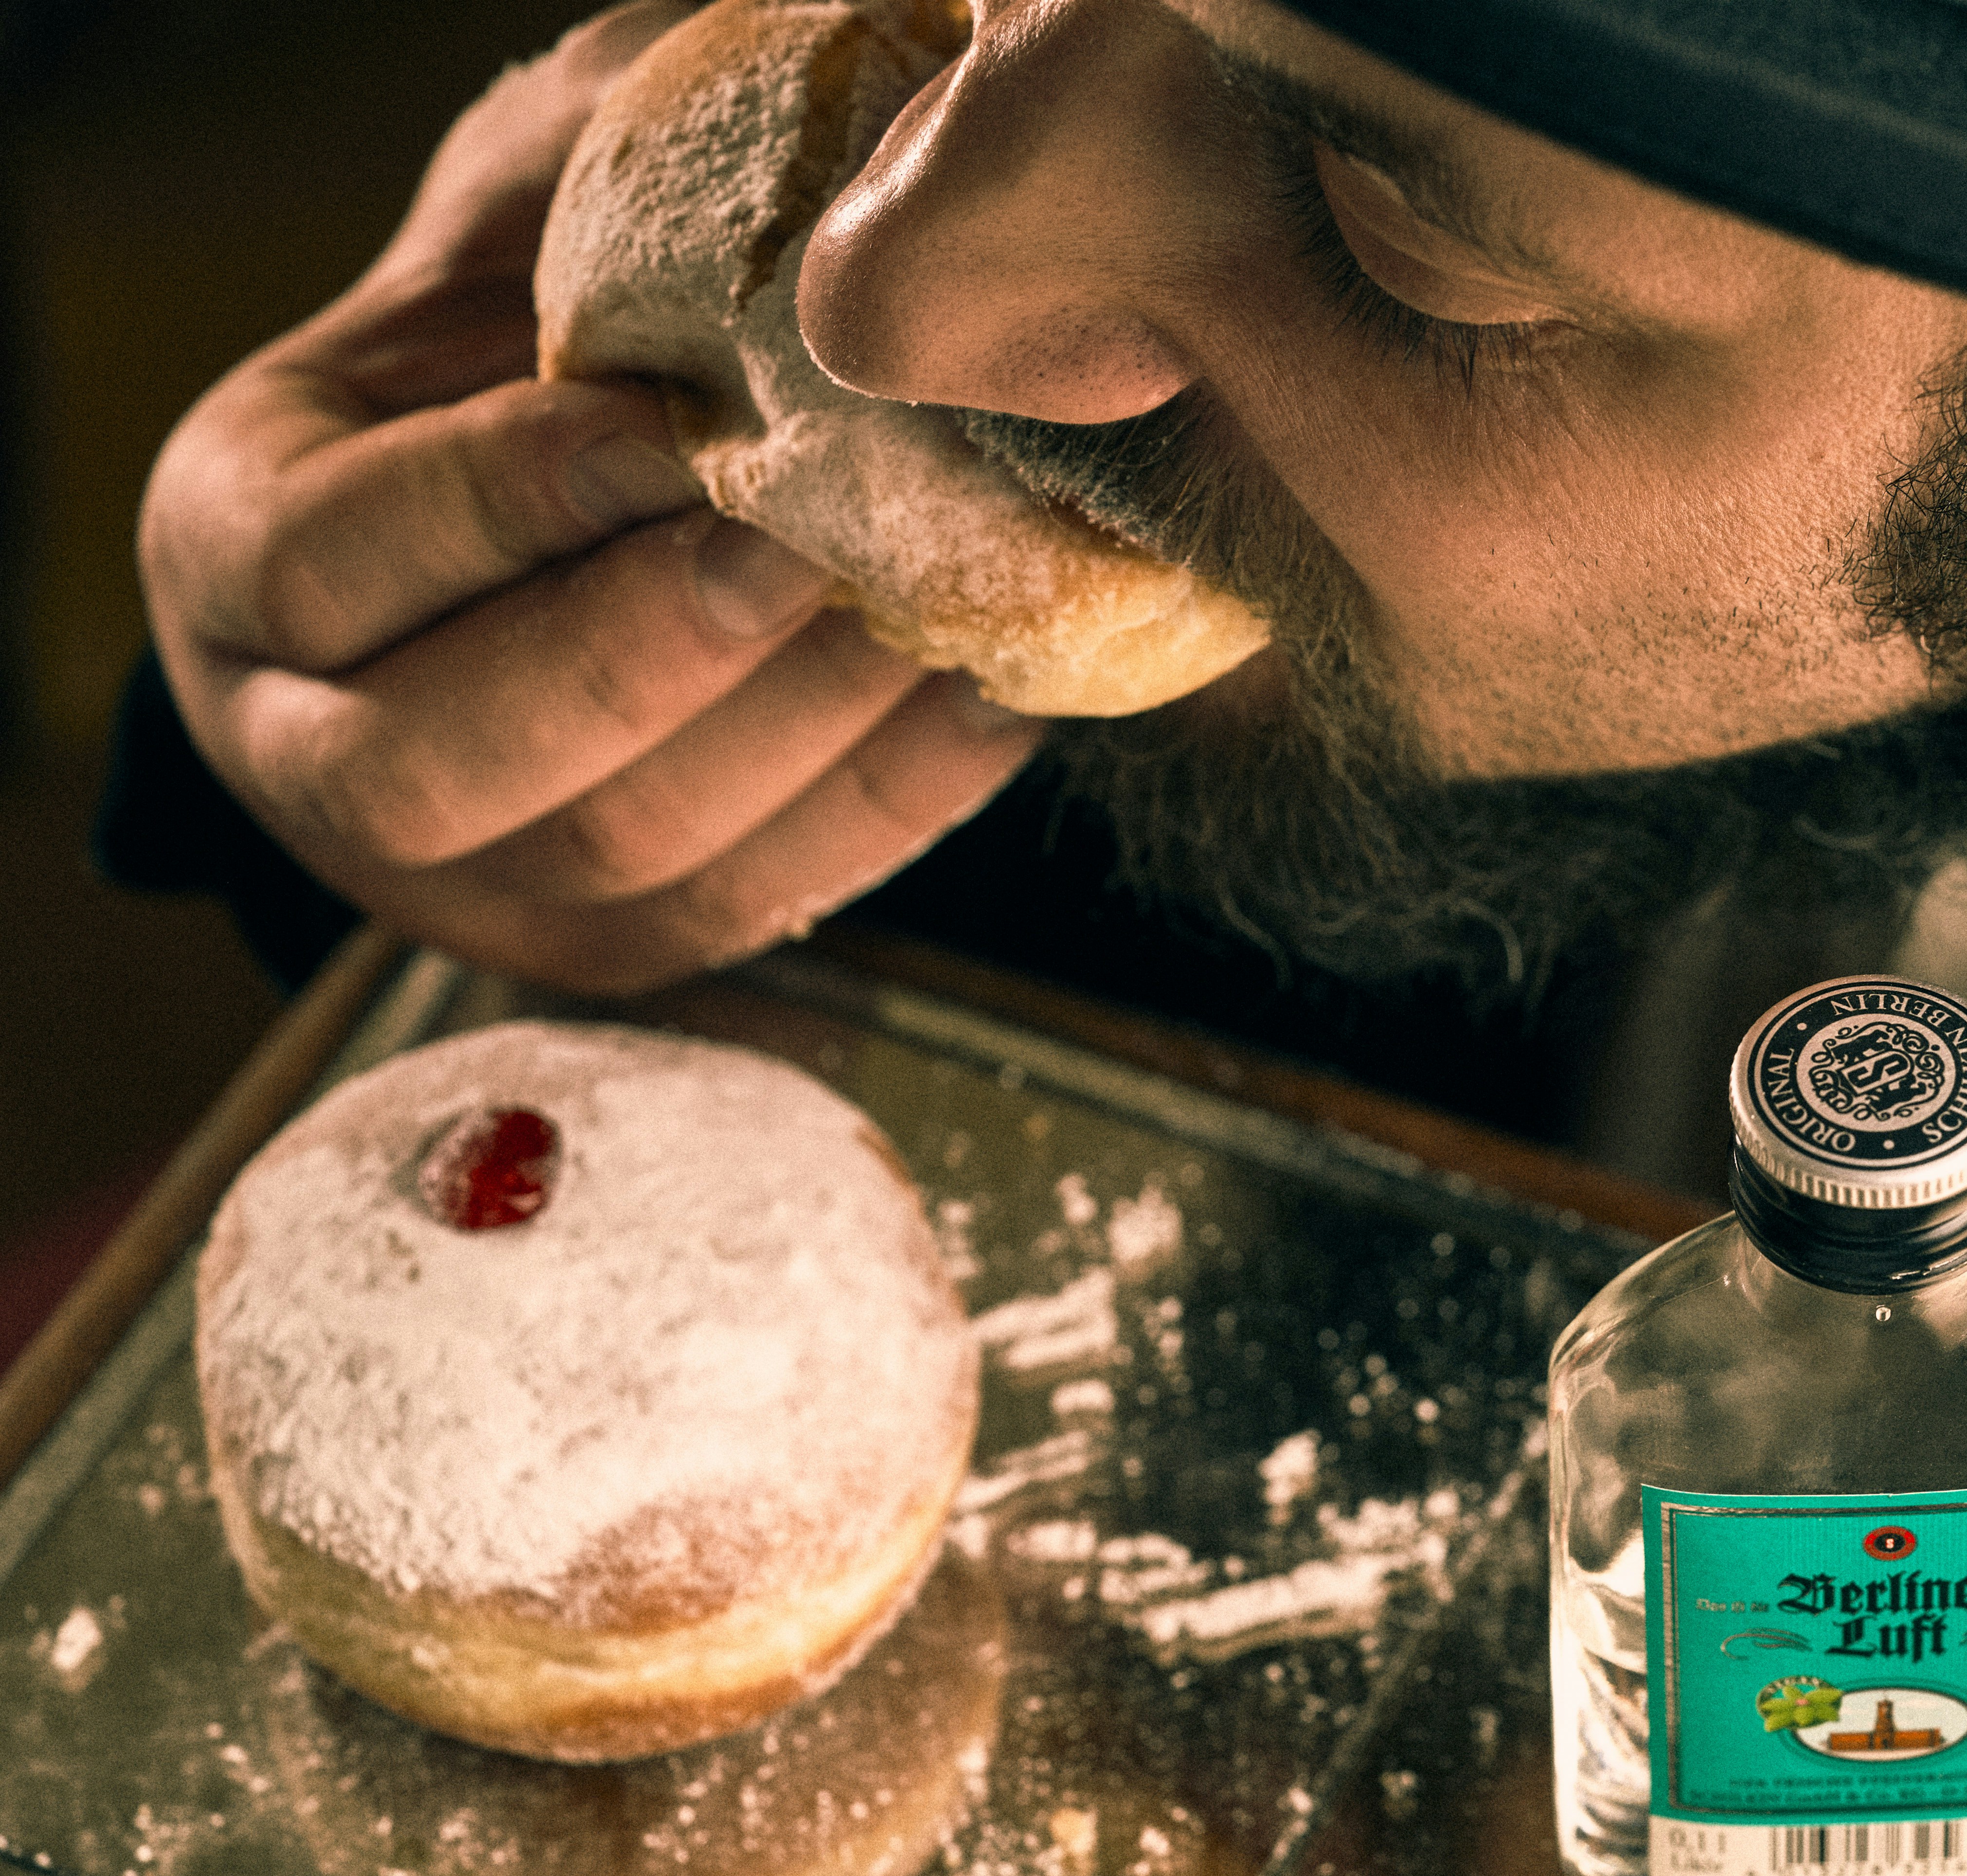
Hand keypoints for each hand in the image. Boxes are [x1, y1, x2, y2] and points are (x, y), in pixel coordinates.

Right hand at [138, 0, 1044, 993]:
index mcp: (243, 558)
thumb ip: (584, 206)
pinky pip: (757, 902)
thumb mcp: (519, 241)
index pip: (342, 554)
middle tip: (804, 545)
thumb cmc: (538, 354)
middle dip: (642, 650)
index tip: (675, 422)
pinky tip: (988, 689)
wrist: (576, 530)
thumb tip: (763, 102)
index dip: (514, 497)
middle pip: (446, 758)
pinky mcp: (618, 947)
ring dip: (794, 728)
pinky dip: (889, 799)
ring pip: (619, 851)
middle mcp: (310, 748)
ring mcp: (466, 882)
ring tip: (927, 607)